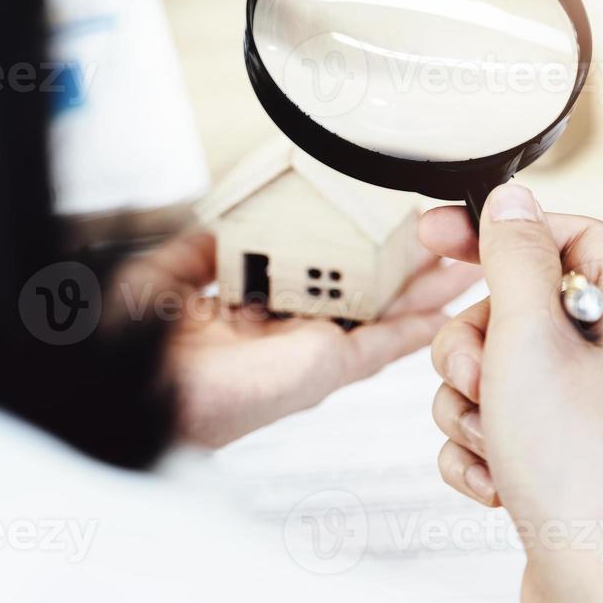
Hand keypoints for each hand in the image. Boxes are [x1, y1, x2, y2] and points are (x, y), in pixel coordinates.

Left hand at [108, 232, 480, 447]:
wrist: (140, 380)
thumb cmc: (136, 344)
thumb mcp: (163, 277)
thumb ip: (197, 252)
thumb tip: (219, 227)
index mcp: (253, 313)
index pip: (315, 277)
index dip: (350, 250)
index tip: (379, 222)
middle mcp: (290, 333)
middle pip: (363, 295)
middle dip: (404, 267)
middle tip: (443, 236)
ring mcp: (314, 350)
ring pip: (385, 315)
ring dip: (425, 289)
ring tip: (466, 258)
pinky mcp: (329, 365)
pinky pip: (385, 344)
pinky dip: (421, 326)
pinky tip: (452, 307)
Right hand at [418, 183, 602, 602]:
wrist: (602, 601)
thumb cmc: (584, 477)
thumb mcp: (532, 344)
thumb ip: (516, 258)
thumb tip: (513, 199)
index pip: (570, 234)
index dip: (499, 231)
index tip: (435, 236)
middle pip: (525, 306)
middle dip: (479, 344)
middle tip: (479, 378)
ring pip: (505, 370)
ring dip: (474, 404)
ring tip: (494, 443)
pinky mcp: (574, 464)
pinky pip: (507, 426)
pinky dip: (486, 449)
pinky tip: (497, 484)